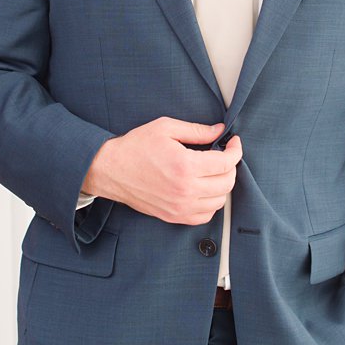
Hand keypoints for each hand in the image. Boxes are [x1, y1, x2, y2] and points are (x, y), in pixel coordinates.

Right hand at [81, 118, 241, 224]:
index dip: (235, 150)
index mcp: (185, 166)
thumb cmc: (135, 147)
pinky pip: (205, 216)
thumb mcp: (165, 128)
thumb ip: (197, 130)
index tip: (234, 143)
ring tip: (214, 172)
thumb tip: (220, 130)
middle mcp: (185, 190)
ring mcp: (179, 206)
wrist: (109, 169)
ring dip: (222, 185)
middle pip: (227, 182)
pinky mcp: (172, 216)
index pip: (226, 162)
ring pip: (220, 201)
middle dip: (231, 166)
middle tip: (224, 156)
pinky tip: (205, 190)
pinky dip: (211, 204)